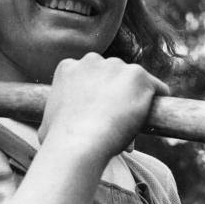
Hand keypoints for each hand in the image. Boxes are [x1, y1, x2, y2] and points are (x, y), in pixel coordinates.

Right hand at [38, 53, 169, 157]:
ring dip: (135, 98)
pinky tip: (154, 115)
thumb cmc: (58, 140)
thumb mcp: (47, 122)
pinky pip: (157, 87)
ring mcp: (117, 66)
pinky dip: (157, 100)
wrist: (79, 143)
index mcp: (69, 67)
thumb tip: (51, 129)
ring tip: (134, 123)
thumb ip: (53, 117)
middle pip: (112, 75)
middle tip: (117, 118)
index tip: (99, 111)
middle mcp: (92, 60)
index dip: (95, 94)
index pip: (90, 76)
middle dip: (115, 92)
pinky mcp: (139, 76)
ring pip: (134, 81)